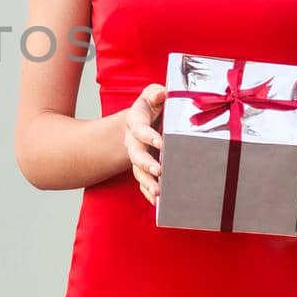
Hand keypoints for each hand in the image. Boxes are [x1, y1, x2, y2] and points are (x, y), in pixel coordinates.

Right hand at [122, 83, 166, 205]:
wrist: (142, 121)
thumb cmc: (152, 107)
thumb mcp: (152, 96)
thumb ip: (156, 93)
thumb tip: (163, 94)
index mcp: (135, 122)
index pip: (140, 129)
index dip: (148, 135)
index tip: (160, 142)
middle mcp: (133, 141)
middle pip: (136, 155)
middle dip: (147, 164)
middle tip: (159, 171)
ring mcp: (137, 157)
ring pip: (139, 172)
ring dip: (147, 182)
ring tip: (159, 192)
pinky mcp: (143, 168)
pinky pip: (143, 182)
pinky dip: (148, 192)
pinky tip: (157, 202)